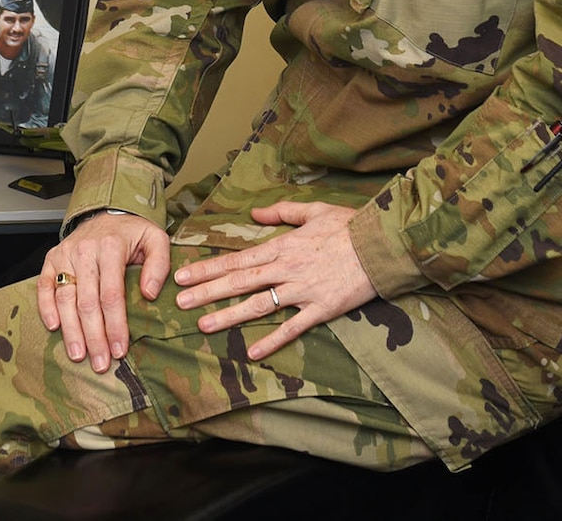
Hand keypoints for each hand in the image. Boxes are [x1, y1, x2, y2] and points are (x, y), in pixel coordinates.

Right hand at [36, 212, 170, 374]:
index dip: (116, 325)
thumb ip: (159, 264)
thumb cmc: (132, 232)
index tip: (120, 350)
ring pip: (65, 298)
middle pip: (87, 302)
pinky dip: (46, 306)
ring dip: (71, 330)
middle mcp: (84, 251)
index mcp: (110, 248)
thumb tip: (149, 293)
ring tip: (78, 355)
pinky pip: (44, 285)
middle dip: (94, 337)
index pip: (112, 295)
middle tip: (101, 364)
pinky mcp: (52, 258)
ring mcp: (65, 255)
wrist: (107, 212)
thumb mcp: (156, 239)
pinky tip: (53, 326)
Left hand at [172, 202, 375, 361]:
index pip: (236, 259)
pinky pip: (293, 328)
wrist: (382, 245)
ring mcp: (302, 291)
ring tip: (203, 326)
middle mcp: (286, 269)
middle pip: (239, 282)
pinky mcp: (322, 309)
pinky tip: (252, 351)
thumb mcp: (313, 210)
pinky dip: (272, 340)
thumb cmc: (349, 226)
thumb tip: (253, 213)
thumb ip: (281, 212)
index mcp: (282, 246)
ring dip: (229, 316)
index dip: (208, 268)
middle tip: (179, 302)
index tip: (183, 276)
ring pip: (258, 305)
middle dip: (207, 292)